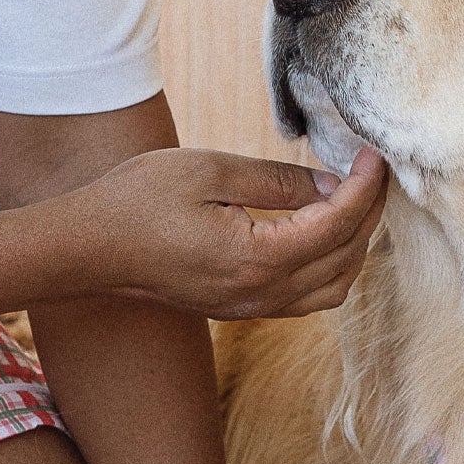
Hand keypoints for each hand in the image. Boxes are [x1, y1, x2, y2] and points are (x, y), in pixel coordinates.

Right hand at [40, 144, 386, 319]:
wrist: (89, 247)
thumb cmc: (140, 200)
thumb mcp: (211, 171)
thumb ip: (277, 180)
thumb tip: (331, 185)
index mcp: (257, 259)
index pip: (337, 225)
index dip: (365, 188)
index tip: (374, 155)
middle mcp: (261, 294)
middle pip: (345, 259)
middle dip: (368, 214)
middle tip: (371, 171)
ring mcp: (251, 308)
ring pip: (333, 287)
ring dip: (353, 245)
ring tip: (353, 199)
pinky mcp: (240, 309)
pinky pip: (306, 297)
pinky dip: (329, 264)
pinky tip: (321, 229)